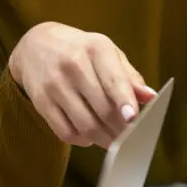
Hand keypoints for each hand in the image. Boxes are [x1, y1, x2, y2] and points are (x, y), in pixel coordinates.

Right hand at [8, 21, 156, 148]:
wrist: (35, 45)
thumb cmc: (80, 51)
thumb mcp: (106, 53)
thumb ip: (129, 76)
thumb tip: (150, 98)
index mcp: (96, 48)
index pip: (113, 80)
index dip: (124, 101)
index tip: (133, 119)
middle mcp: (73, 64)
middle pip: (102, 108)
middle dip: (120, 129)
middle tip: (130, 140)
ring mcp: (54, 84)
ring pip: (85, 124)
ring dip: (103, 139)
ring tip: (112, 141)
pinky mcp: (40, 101)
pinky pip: (65, 131)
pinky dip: (82, 140)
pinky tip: (89, 136)